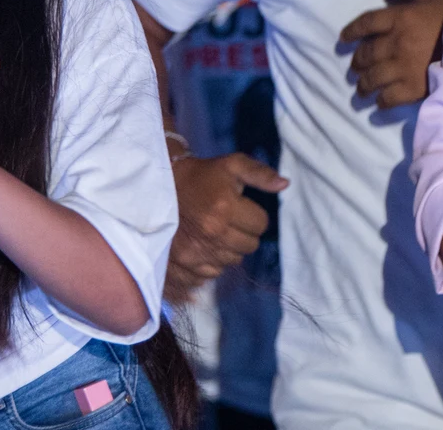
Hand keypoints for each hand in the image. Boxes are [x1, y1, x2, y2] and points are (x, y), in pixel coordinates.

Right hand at [164, 152, 287, 302]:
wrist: (157, 187)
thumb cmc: (200, 176)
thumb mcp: (232, 165)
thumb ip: (260, 174)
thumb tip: (285, 184)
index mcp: (225, 209)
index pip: (261, 225)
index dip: (254, 216)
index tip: (241, 208)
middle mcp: (211, 235)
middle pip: (249, 247)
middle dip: (243, 234)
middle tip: (228, 221)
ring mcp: (194, 254)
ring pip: (230, 263)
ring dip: (227, 251)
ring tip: (214, 233)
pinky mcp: (179, 266)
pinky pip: (207, 276)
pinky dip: (209, 265)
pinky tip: (202, 248)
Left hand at [339, 0, 442, 108]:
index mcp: (401, 17)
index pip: (366, 23)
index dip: (351, 31)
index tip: (343, 39)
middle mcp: (396, 42)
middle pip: (365, 54)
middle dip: (357, 62)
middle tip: (356, 68)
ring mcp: (403, 67)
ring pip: (372, 79)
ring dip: (363, 85)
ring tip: (362, 90)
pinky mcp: (414, 88)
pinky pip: (388, 98)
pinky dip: (381, 102)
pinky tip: (380, 102)